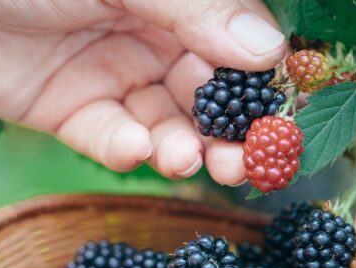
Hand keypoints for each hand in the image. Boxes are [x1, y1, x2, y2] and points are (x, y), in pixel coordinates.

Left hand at [0, 0, 286, 183]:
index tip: (280, 123)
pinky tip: (133, 149)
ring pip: (166, 125)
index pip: (234, 47)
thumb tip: (269, 49)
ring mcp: (114, 79)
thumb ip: (191, 11)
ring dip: (181, 148)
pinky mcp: (75, 114)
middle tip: (240, 163)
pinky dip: (126, 150)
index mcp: (173, 3)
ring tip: (186, 159)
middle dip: (227, 133)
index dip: (260, 88)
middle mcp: (152, 40)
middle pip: (207, 96)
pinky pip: (111, 139)